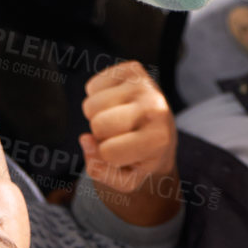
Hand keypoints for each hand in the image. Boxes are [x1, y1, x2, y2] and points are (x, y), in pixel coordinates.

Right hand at [79, 61, 177, 193]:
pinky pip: (92, 86)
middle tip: (118, 135)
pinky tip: (115, 103)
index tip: (123, 154)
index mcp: (159, 139)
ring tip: (117, 119)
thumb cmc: (141, 158)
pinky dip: (96, 98)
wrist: (162, 130)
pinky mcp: (132, 68)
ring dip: (96, 115)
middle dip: (100, 134)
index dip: (107, 156)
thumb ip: (100, 171)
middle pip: (98, 125)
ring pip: (91, 105)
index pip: (108, 152)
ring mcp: (144, 84)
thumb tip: (85, 139)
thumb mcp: (126, 179)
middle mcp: (155, 107)